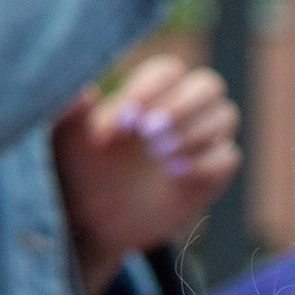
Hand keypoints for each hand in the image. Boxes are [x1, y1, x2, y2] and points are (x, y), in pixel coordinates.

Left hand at [53, 51, 239, 292]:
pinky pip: (228, 157)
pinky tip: (175, 175)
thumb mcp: (66, 142)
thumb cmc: (78, 173)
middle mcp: (178, 112)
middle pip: (208, 85)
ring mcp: (197, 143)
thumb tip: (85, 90)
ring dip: (197, 132)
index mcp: (146, 93)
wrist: (92, 223)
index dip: (151, 90)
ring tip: (161, 157)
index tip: (124, 121)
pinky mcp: (209, 176)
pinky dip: (208, 162)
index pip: (169, 71)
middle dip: (182, 107)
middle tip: (148, 136)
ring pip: (225, 115)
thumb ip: (70, 112)